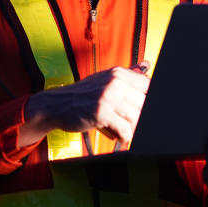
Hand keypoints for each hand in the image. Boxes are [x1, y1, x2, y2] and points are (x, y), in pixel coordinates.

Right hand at [18, 63, 149, 149]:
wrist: (56, 104)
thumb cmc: (82, 96)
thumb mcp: (104, 80)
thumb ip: (125, 79)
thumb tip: (147, 69)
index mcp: (118, 73)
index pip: (148, 85)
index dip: (150, 100)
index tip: (147, 110)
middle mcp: (115, 82)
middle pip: (144, 103)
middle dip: (140, 118)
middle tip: (134, 125)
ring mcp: (108, 97)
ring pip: (136, 117)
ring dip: (133, 129)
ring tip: (126, 132)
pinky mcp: (101, 113)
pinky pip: (125, 129)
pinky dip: (125, 136)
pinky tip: (120, 136)